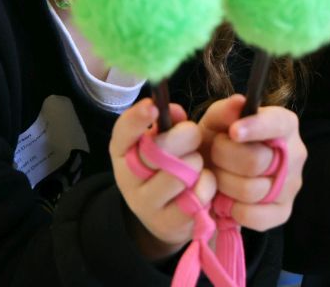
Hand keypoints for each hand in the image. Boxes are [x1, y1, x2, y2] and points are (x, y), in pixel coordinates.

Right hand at [110, 98, 215, 260]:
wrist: (173, 213)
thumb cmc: (174, 164)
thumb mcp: (172, 139)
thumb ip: (174, 121)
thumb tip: (176, 111)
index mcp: (125, 152)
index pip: (122, 133)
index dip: (136, 119)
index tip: (153, 105)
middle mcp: (128, 179)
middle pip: (156, 151)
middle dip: (184, 137)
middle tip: (193, 134)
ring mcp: (146, 204)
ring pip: (177, 176)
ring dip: (195, 164)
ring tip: (197, 163)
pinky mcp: (167, 223)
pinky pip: (195, 198)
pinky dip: (206, 186)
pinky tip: (205, 182)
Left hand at [199, 95, 306, 231]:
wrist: (216, 175)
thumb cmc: (220, 142)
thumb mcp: (216, 123)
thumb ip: (224, 111)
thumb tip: (238, 104)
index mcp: (284, 123)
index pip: (277, 124)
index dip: (256, 128)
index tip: (233, 132)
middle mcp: (296, 153)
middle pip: (256, 161)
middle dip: (224, 159)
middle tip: (214, 156)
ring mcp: (292, 184)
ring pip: (252, 190)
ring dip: (224, 185)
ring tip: (218, 177)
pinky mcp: (284, 211)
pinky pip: (256, 217)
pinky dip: (234, 210)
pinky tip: (227, 200)